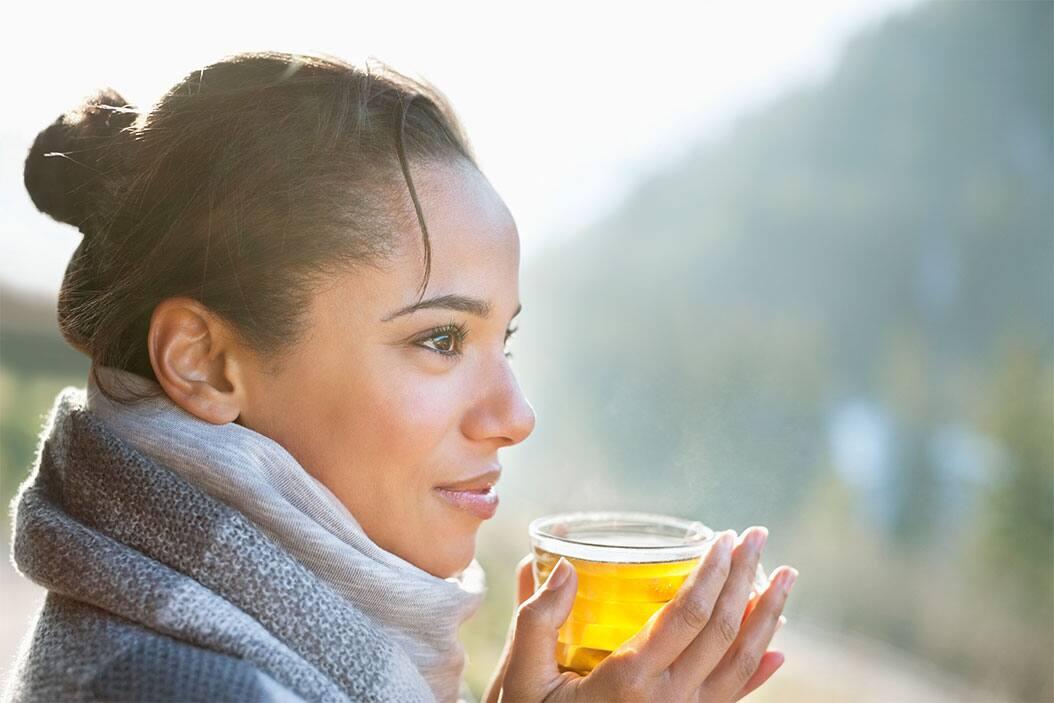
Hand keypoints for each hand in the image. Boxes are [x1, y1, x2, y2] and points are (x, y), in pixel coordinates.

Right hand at [484, 527, 796, 701]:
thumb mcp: (522, 678)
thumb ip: (537, 621)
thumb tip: (564, 566)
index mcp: (630, 680)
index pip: (687, 616)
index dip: (712, 574)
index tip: (725, 537)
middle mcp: (668, 702)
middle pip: (723, 632)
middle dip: (746, 579)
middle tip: (758, 536)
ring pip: (741, 664)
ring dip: (769, 616)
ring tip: (787, 577)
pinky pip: (735, 698)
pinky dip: (760, 671)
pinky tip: (778, 647)